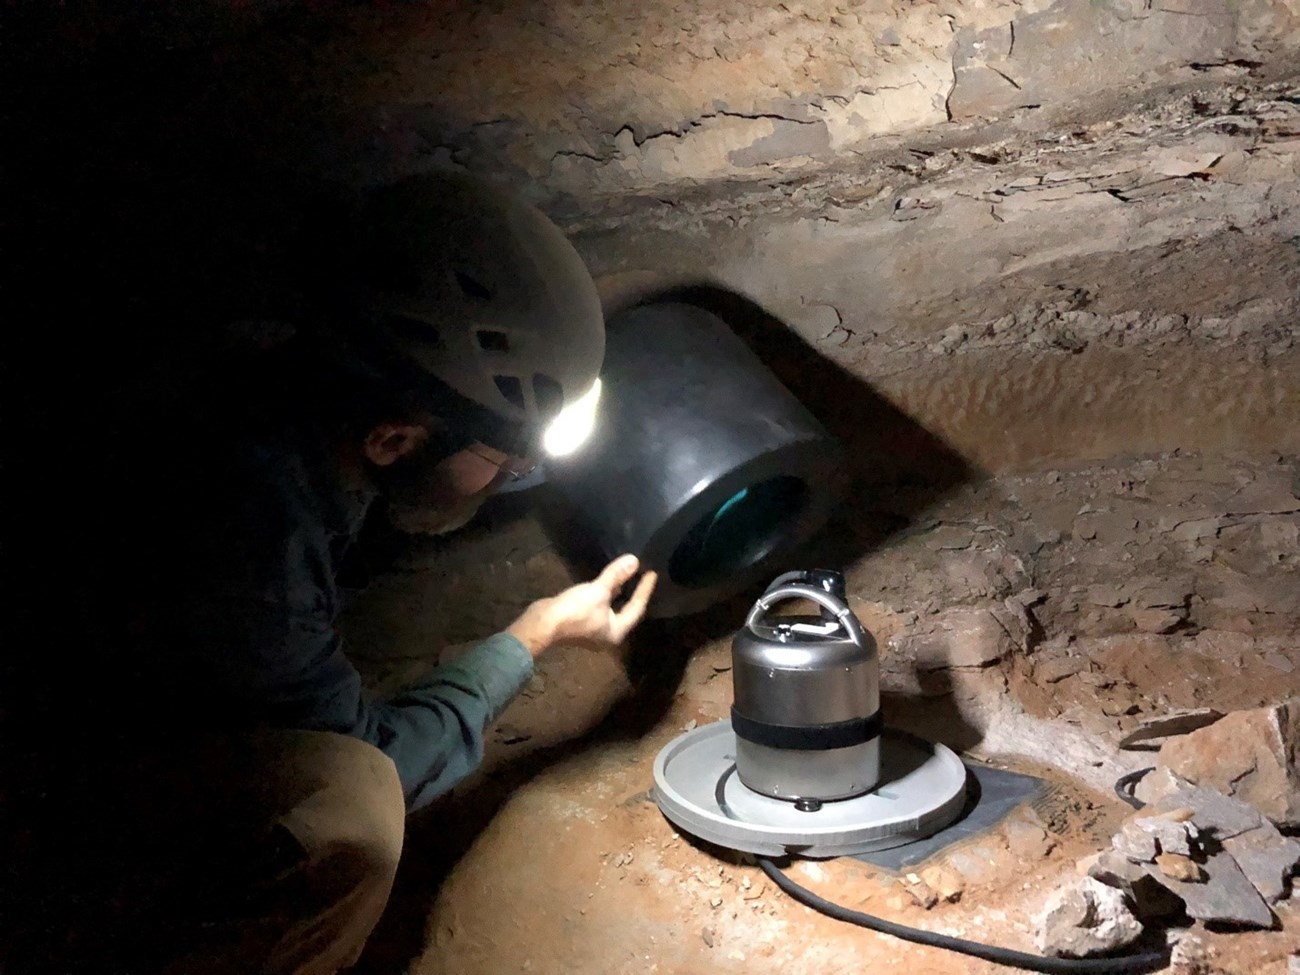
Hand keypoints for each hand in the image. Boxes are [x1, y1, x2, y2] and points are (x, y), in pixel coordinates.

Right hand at [507, 555, 657, 656]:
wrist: (542, 624)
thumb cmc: (575, 611)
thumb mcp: (598, 591)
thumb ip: (616, 576)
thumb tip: (634, 560)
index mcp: (617, 631)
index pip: (637, 607)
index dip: (645, 589)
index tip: (652, 573)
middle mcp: (608, 634)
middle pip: (626, 611)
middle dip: (634, 594)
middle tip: (642, 576)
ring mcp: (593, 631)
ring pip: (612, 609)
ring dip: (619, 594)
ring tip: (627, 577)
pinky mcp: (581, 624)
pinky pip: (600, 607)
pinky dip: (605, 596)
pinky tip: (605, 584)